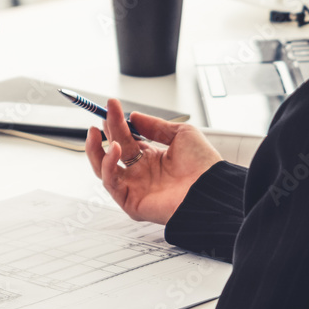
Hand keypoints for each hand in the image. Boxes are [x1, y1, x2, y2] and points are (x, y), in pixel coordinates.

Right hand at [86, 99, 222, 224]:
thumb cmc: (203, 166)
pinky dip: (107, 166)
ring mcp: (134, 188)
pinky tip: (113, 150)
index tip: (112, 106)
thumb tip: (134, 116)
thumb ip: (156, 125)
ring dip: (97, 150)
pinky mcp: (130, 202)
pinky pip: (110, 184)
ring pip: (103, 169)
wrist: (211, 189)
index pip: (126, 139)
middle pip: (112, 151)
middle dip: (106, 132)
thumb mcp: (182, 133)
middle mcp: (140, 173)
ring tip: (98, 133)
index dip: (117, 123)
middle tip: (103, 116)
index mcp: (152, 158)